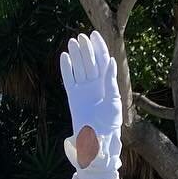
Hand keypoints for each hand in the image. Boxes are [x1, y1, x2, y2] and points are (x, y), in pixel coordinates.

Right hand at [60, 30, 122, 178]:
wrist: (97, 143)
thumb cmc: (109, 125)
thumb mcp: (113, 101)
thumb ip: (110, 80)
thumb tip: (110, 61)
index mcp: (108, 85)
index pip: (103, 62)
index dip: (99, 48)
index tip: (95, 35)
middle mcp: (96, 86)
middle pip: (90, 62)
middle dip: (86, 49)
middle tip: (81, 36)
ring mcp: (84, 91)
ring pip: (79, 68)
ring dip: (76, 55)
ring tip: (72, 42)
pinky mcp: (73, 97)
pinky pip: (69, 79)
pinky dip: (66, 68)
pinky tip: (64, 57)